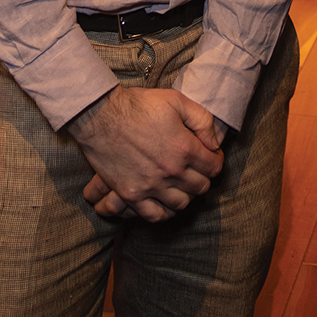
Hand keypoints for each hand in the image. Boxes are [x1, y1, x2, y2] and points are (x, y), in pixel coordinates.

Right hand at [69, 86, 223, 222]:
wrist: (101, 115)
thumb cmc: (139, 105)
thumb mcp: (177, 101)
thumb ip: (202, 121)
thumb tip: (214, 144)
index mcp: (184, 148)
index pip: (214, 167)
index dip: (215, 160)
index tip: (210, 156)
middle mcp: (171, 171)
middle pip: (200, 187)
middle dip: (203, 176)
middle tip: (197, 168)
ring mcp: (151, 186)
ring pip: (181, 203)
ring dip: (186, 194)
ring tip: (182, 183)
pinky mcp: (131, 194)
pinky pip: (155, 215)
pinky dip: (164, 212)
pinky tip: (165, 200)